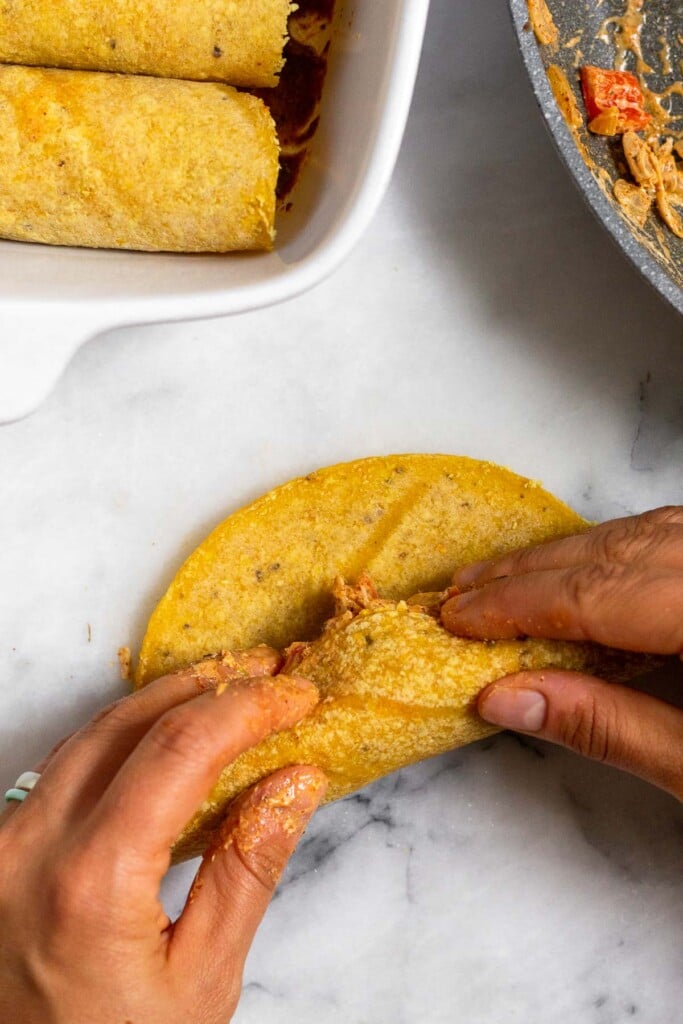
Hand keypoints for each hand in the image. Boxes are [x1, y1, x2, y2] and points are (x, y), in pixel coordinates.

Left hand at [0, 648, 325, 1023]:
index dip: (247, 708)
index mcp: (90, 881)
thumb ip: (249, 870)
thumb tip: (296, 780)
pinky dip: (119, 735)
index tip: (296, 694)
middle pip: (129, 722)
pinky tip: (160, 734)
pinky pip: (61, 765)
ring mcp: (3, 847)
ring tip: (225, 688)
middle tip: (267, 673)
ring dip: (162, 701)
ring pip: (89, 733)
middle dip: (207, 685)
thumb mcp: (202, 982)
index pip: (181, 749)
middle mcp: (30, 847)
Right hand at [441, 507, 682, 797]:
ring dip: (565, 555)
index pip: (594, 594)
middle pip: (610, 553)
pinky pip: (666, 534)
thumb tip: (506, 700)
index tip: (457, 619)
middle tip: (459, 591)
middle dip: (528, 572)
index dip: (517, 605)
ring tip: (502, 576)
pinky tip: (581, 565)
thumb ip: (610, 726)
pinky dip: (614, 550)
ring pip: (637, 534)